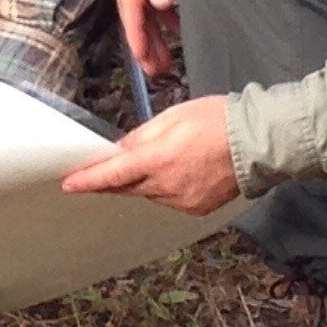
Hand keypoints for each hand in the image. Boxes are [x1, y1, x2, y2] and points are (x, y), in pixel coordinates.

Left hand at [60, 94, 237, 216]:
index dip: (88, 180)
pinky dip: (165, 189)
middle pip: (128, 187)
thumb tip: (118, 151)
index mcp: (158, 160)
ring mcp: (182, 201)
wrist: (257, 142)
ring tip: (162, 160)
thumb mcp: (172, 117)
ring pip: (149, 194)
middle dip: (113, 180)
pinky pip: (169, 200)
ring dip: (143, 182)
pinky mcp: (196, 209)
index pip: (113, 174)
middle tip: (102, 170)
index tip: (68, 184)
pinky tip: (181, 172)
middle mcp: (167, 186)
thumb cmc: (218, 120)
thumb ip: (141, 137)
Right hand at [108, 0, 185, 74]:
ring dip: (153, 34)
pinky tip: (176, 29)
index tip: (144, 60)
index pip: (130, 6)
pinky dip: (162, 17)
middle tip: (157, 71)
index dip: (136, 36)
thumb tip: (158, 4)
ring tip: (165, 60)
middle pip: (134, 13)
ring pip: (142, 8)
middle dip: (144, 44)